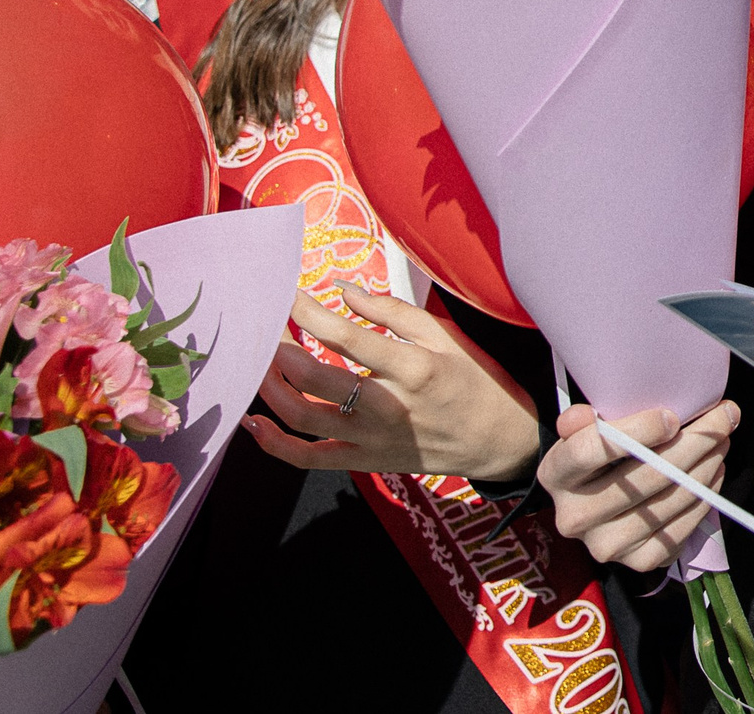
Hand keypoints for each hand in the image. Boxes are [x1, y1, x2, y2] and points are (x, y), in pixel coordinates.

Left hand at [243, 287, 541, 480]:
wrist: (499, 440)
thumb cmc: (476, 382)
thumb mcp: (446, 337)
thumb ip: (394, 312)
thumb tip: (344, 291)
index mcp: (412, 368)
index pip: (345, 336)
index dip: (307, 311)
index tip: (287, 293)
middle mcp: (387, 406)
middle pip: (312, 375)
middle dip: (279, 345)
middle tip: (268, 325)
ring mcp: (371, 439)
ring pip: (301, 415)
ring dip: (270, 386)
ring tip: (262, 361)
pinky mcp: (364, 461)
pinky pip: (307, 459)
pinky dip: (274, 444)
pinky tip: (254, 421)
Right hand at [540, 400, 743, 572]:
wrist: (598, 505)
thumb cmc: (599, 456)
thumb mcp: (584, 432)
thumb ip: (583, 421)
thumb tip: (584, 414)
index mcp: (554, 475)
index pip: (590, 451)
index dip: (636, 433)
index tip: (672, 416)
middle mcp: (574, 518)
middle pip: (643, 477)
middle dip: (693, 443)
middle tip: (723, 419)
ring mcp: (606, 545)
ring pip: (668, 502)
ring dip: (705, 467)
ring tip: (722, 441)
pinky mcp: (638, 563)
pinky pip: (681, 529)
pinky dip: (704, 498)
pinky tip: (713, 473)